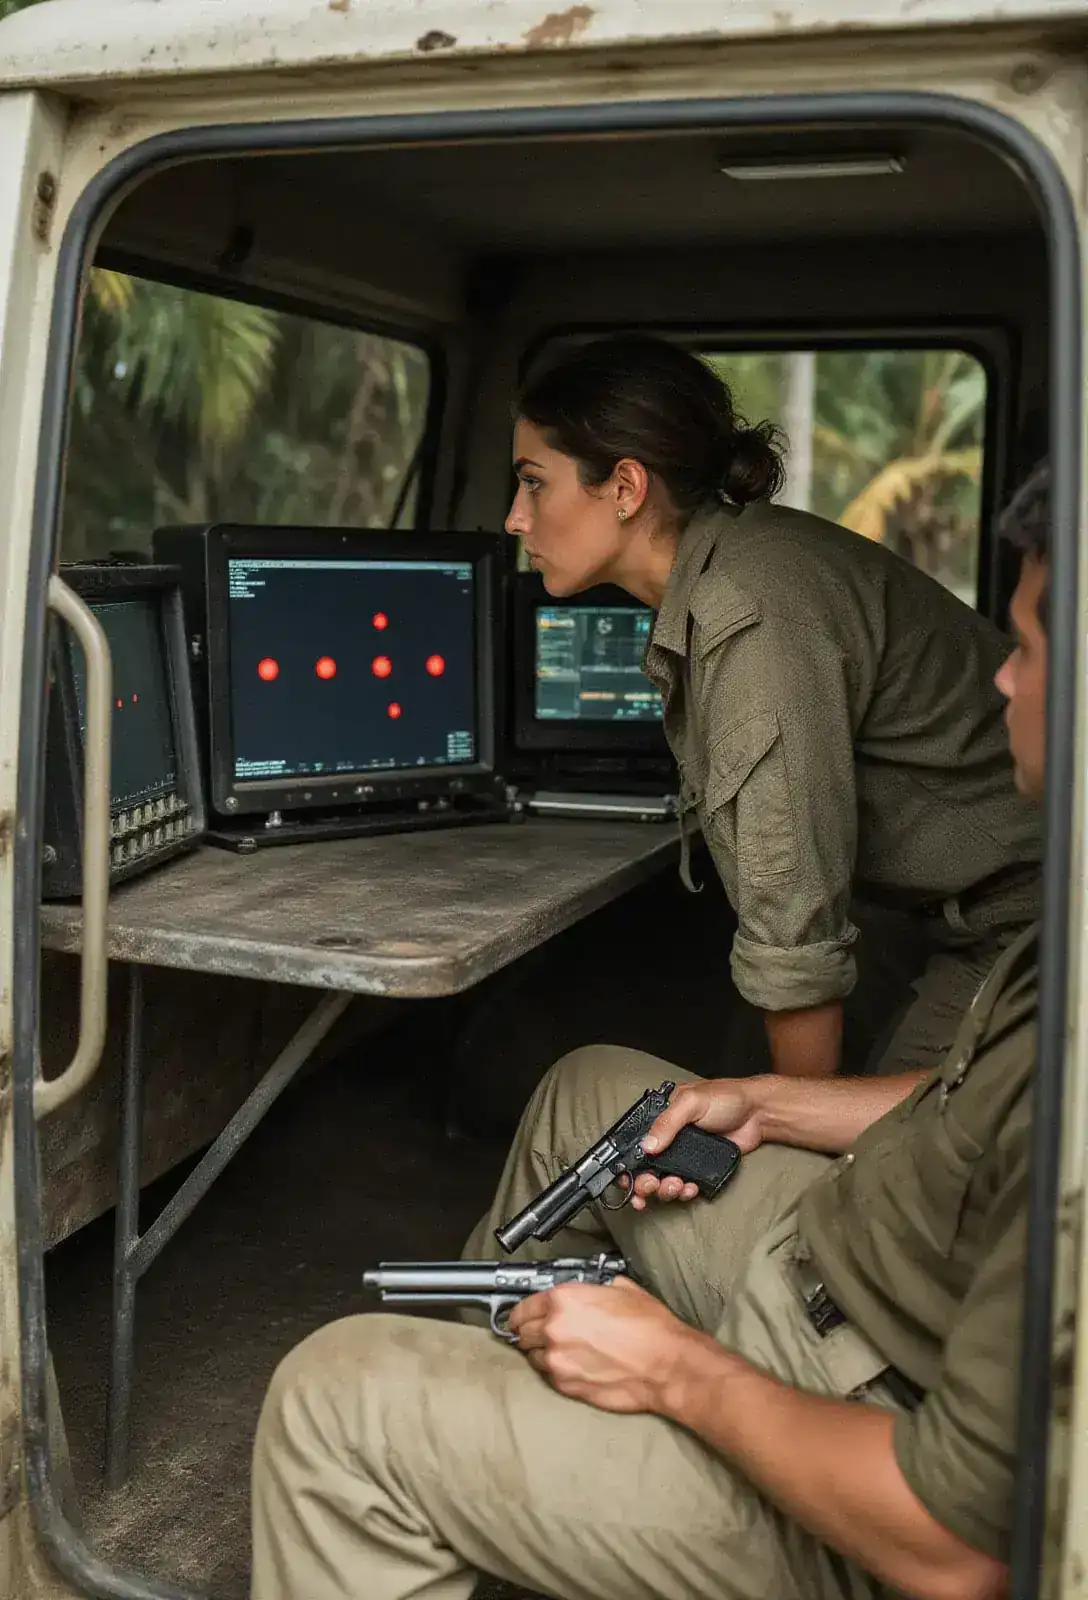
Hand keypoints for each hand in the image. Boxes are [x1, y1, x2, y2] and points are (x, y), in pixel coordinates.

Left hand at [508, 1277, 712, 1412]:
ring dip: (542, 1353)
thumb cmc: (650, 1327)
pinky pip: (550, 1377)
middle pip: (522, 1333)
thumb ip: (592, 1289)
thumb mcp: (621, 1289)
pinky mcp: (566, 1386)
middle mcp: (554, 1329)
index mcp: (564, 1300)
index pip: (523, 1307)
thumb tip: (588, 1292)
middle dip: (530, 1332)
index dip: (520, 1312)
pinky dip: (556, 1371)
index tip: (520, 1316)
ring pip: (533, 1357)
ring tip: (562, 1351)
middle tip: (542, 1333)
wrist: (665, 1365)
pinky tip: (574, 1366)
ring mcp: (558, 1361)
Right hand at [628, 1078, 762, 1209]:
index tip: (627, 1180)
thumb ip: (667, 1122)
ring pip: (662, 1180)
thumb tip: (646, 1145)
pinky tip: (691, 1188)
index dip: (627, 1164)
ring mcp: (682, 1154)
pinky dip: (683, 1192)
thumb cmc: (726, 1098)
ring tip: (676, 1185)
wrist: (758, 1114)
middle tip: (651, 1186)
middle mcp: (667, 1137)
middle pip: (644, 1167)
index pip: (634, 1142)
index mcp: (660, 1117)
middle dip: (644, 1183)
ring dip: (665, 1189)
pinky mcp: (698, 1167)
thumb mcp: (692, 1102)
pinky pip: (683, 1186)